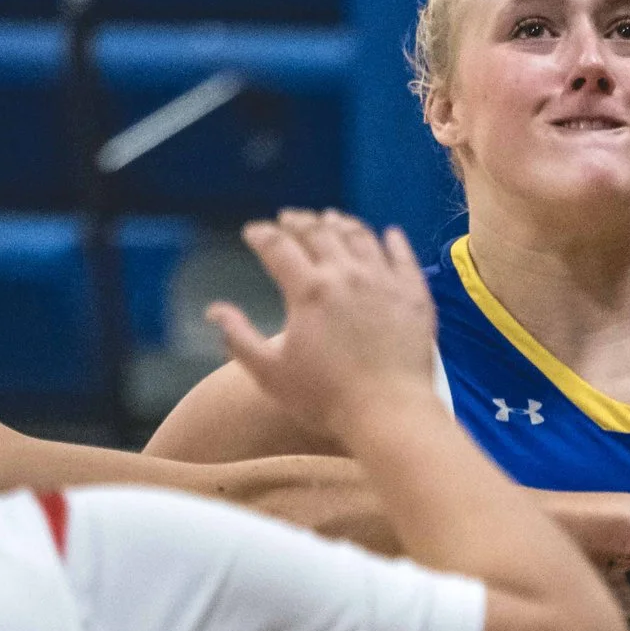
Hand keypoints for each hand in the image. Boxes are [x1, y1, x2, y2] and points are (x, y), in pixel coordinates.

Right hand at [211, 212, 437, 445]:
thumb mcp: (270, 373)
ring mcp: (384, 281)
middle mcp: (346, 274)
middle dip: (298, 221)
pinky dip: (394, 240)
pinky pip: (404, 256)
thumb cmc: (326, 399)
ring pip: (360, 236)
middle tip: (288, 218)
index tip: (252, 231)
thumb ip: (239, 338)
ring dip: (340, 223)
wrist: (390, 412)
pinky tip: (389, 233)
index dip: (261, 235)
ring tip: (329, 218)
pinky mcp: (415, 294)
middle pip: (319, 233)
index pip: (278, 247)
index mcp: (309, 290)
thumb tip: (214, 310)